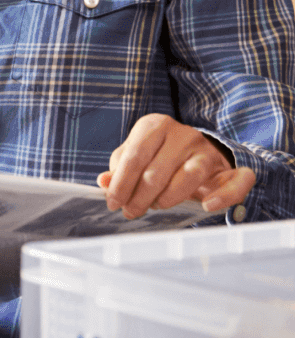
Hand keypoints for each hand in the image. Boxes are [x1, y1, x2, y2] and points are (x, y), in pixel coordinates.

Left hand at [97, 114, 254, 219]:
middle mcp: (183, 134)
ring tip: (157, 206)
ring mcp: (207, 150)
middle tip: (130, 212)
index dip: (121, 184)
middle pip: (157, 171)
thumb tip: (104, 182)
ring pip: (190, 176)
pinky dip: (224, 196)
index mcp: (155, 126)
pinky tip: (208, 206)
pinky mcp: (228, 167)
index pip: (134, 157)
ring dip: (168, 198)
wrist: (196, 150)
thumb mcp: (136, 156)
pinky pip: (234, 181)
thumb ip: (120, 169)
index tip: (113, 203)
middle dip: (140, 197)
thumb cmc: (158, 156)